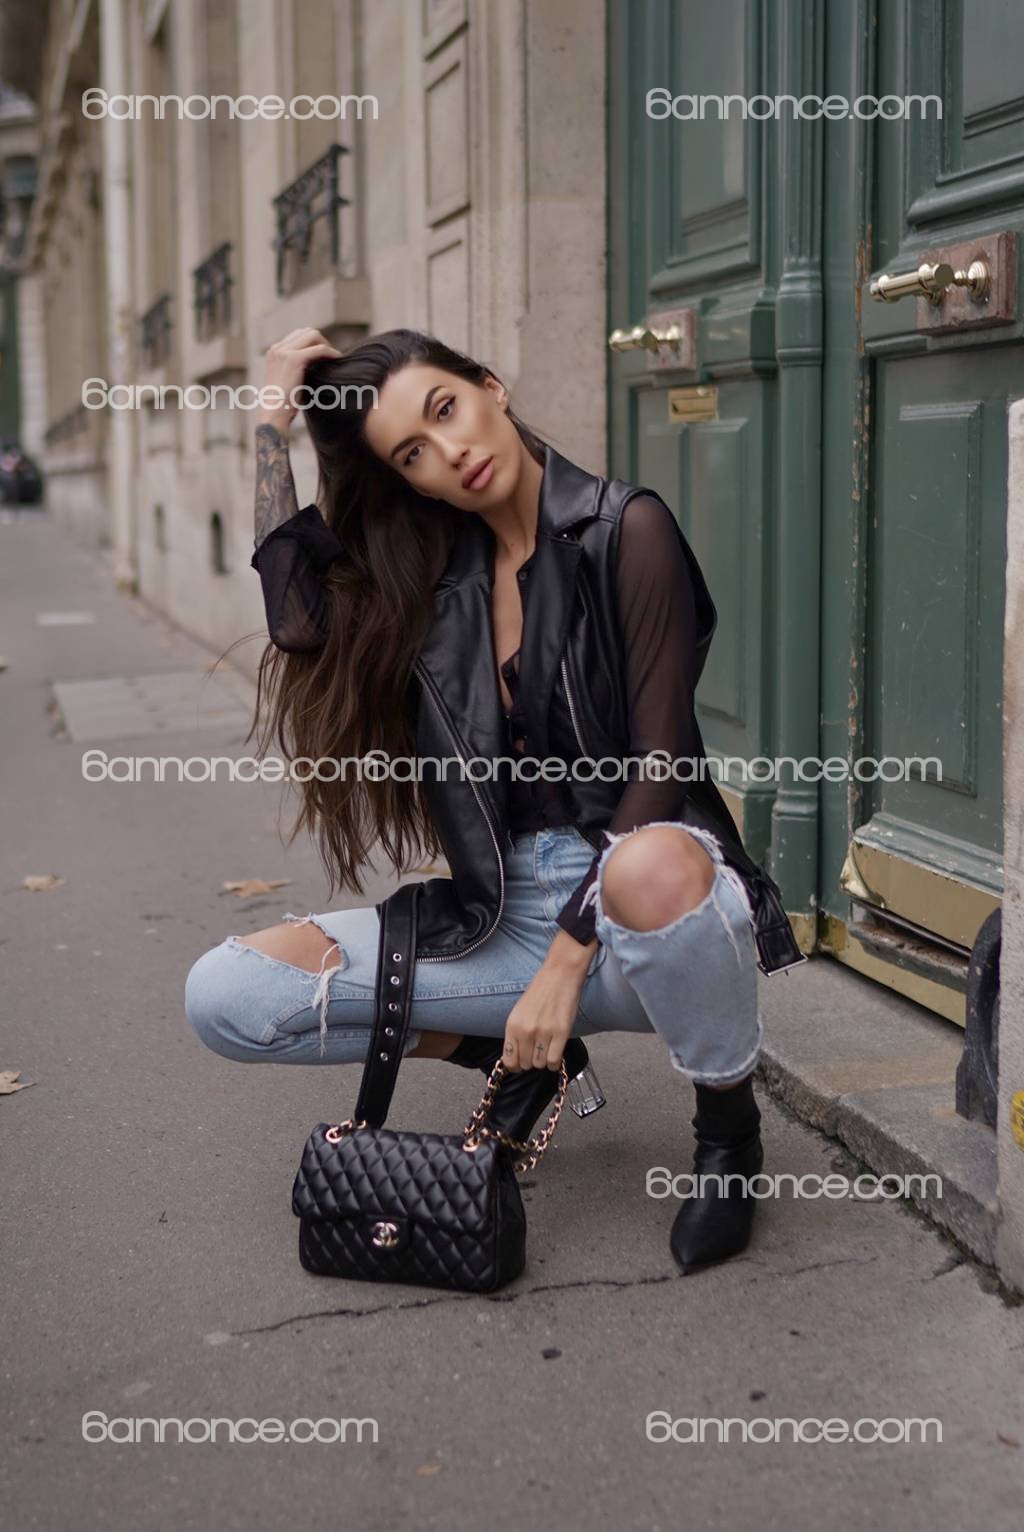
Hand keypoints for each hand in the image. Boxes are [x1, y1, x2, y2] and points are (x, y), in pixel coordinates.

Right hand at [258, 327, 342, 434]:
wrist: (273, 414)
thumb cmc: (283, 405)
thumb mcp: (287, 380)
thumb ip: (296, 368)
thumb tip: (316, 364)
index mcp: (274, 351)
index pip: (298, 335)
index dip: (314, 343)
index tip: (325, 356)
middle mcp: (277, 348)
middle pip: (306, 331)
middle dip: (321, 341)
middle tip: (332, 356)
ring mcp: (284, 352)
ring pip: (313, 335)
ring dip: (326, 344)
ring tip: (335, 358)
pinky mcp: (294, 359)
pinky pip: (319, 349)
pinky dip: (331, 352)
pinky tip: (338, 360)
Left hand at [501, 957, 588, 1072]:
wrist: (560, 974)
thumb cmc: (541, 991)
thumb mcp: (519, 1012)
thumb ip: (516, 1034)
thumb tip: (515, 1056)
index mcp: (512, 1025)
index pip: (509, 1060)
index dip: (515, 1065)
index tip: (520, 1063)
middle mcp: (526, 1030)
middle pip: (525, 1064)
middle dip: (530, 1061)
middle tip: (536, 1051)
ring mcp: (543, 1032)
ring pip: (540, 1065)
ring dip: (543, 1060)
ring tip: (547, 1048)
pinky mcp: (561, 1033)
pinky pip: (554, 1061)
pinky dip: (554, 1062)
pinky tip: (555, 1052)